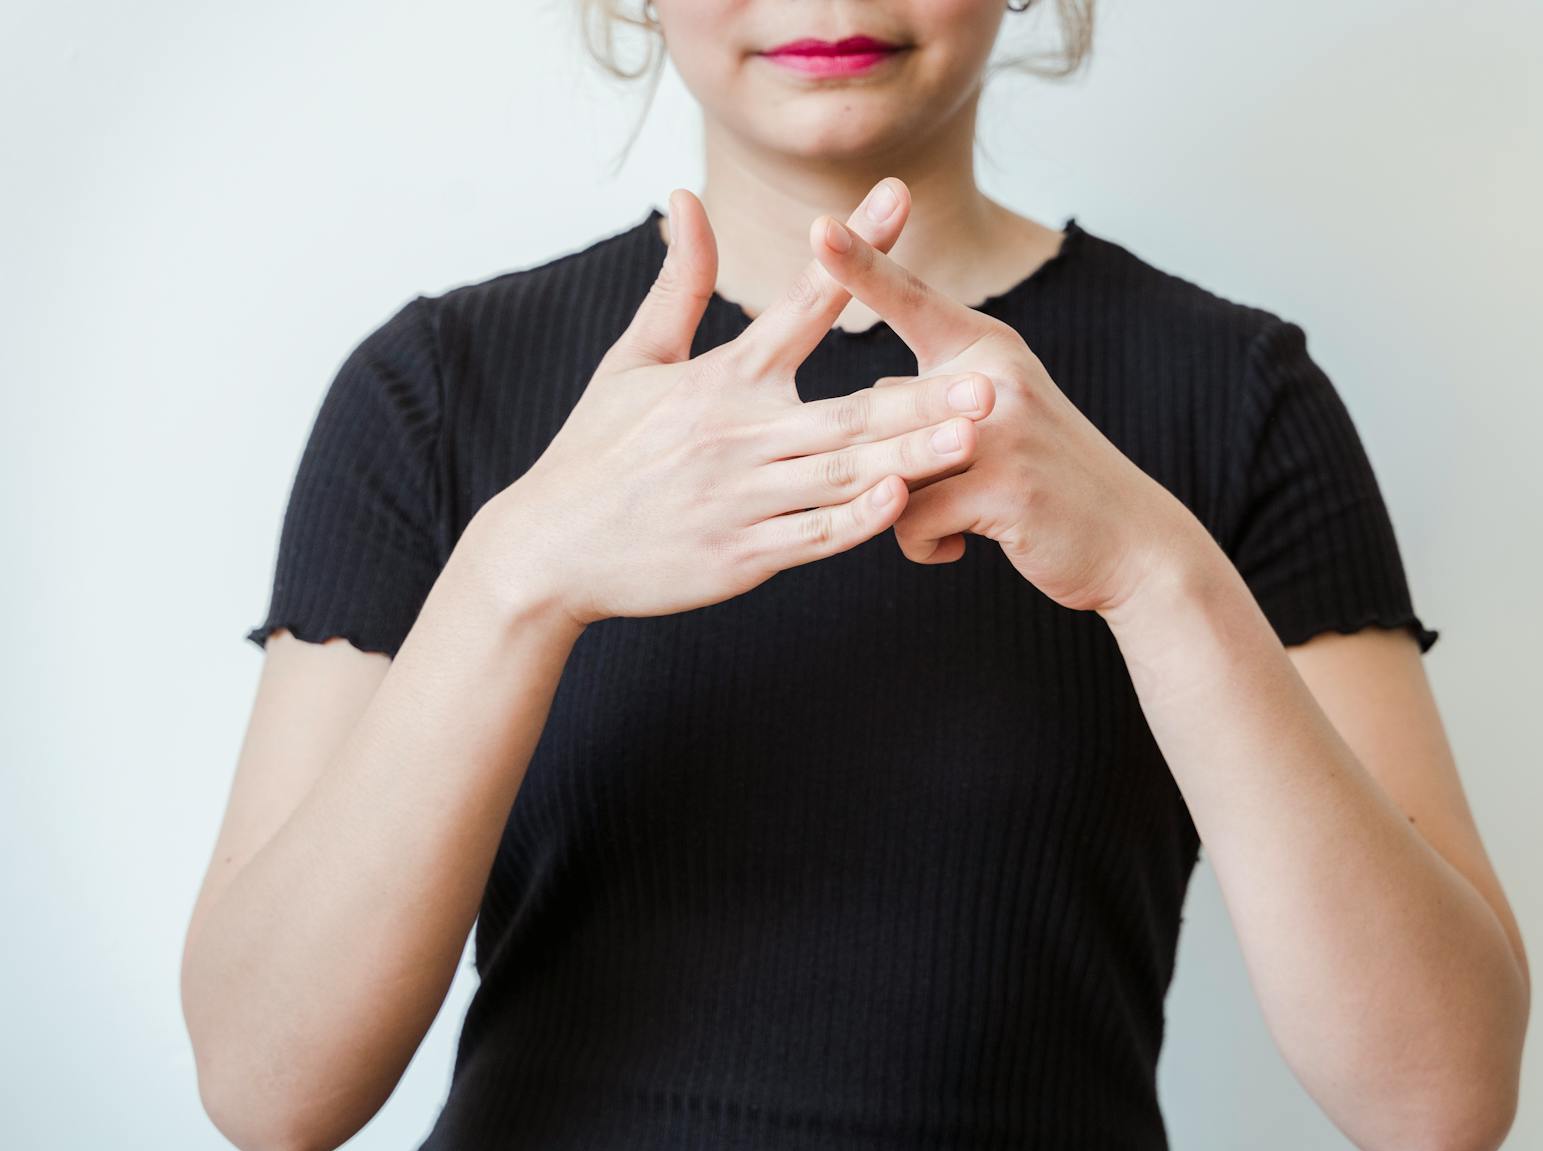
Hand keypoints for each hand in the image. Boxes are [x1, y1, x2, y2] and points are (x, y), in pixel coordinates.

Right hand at [482, 181, 997, 624]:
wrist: (548, 549)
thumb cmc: (597, 451)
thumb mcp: (632, 360)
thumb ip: (679, 284)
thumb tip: (687, 199)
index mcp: (718, 380)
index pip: (799, 304)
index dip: (853, 251)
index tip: (901, 198)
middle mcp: (735, 434)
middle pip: (846, 410)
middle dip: (921, 395)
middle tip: (989, 377)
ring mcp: (741, 499)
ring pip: (841, 475)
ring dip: (910, 456)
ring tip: (973, 436)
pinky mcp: (740, 556)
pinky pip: (811, 538)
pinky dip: (856, 522)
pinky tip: (902, 502)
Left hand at [810, 186, 1206, 614]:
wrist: (1134, 541)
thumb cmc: (1052, 482)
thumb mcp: (1002, 414)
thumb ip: (934, 397)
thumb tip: (871, 395)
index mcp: (988, 348)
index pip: (913, 300)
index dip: (862, 264)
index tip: (818, 226)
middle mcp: (993, 376)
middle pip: (879, 409)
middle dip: (877, 463)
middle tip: (935, 497)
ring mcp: (999, 430)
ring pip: (888, 468)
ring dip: (906, 510)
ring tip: (947, 525)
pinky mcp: (1003, 488)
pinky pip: (909, 520)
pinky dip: (923, 544)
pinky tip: (957, 547)